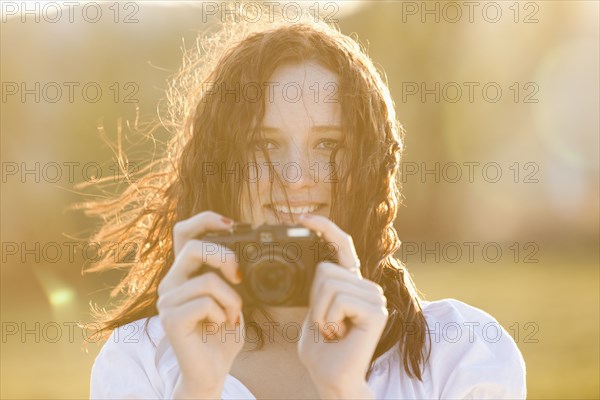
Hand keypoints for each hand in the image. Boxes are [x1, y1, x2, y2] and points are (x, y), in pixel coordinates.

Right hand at [157, 211, 243, 398]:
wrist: (213, 371)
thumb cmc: (223, 334)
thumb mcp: (233, 297)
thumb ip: (232, 275)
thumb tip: (244, 255)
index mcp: (185, 273)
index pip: (184, 232)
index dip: (205, 220)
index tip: (232, 223)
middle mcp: (171, 283)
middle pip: (194, 247)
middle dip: (225, 257)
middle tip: (239, 277)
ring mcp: (167, 300)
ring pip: (208, 281)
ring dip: (232, 300)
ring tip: (230, 316)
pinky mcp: (170, 318)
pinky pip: (206, 303)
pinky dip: (223, 314)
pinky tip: (219, 326)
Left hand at [296, 214, 387, 398]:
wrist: (331, 379)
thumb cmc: (321, 351)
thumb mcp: (312, 312)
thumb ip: (317, 289)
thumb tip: (317, 265)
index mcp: (351, 285)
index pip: (342, 247)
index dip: (325, 229)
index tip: (304, 219)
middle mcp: (366, 287)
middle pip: (325, 269)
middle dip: (314, 301)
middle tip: (326, 325)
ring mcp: (374, 298)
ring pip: (329, 283)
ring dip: (320, 314)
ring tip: (333, 332)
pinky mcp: (376, 311)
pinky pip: (338, 300)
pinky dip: (328, 320)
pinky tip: (339, 335)